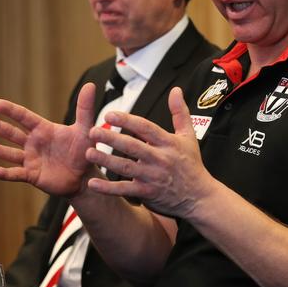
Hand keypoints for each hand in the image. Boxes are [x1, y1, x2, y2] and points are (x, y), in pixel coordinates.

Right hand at [0, 82, 97, 196]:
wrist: (85, 176)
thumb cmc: (84, 151)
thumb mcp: (85, 130)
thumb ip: (85, 109)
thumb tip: (90, 85)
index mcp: (44, 130)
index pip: (25, 117)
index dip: (11, 111)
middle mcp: (34, 143)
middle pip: (12, 133)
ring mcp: (31, 159)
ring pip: (10, 153)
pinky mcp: (32, 175)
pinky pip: (17, 174)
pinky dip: (6, 174)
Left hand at [85, 87, 214, 217]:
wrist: (199, 196)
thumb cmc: (192, 164)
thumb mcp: (189, 136)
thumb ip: (180, 112)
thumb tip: (176, 90)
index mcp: (169, 143)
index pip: (146, 128)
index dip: (128, 121)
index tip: (109, 115)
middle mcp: (160, 159)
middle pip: (133, 147)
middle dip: (112, 139)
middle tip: (92, 131)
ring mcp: (153, 177)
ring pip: (126, 168)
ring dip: (106, 161)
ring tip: (88, 153)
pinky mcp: (148, 193)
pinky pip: (125, 190)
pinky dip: (108, 188)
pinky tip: (93, 183)